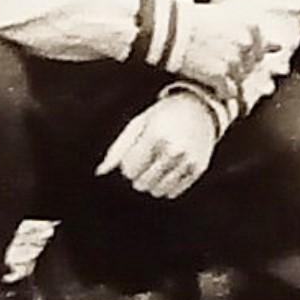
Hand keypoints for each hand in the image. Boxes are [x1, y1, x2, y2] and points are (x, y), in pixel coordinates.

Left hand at [99, 85, 222, 198]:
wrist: (199, 107)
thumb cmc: (163, 114)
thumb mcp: (138, 124)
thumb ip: (118, 149)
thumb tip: (100, 172)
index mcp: (155, 136)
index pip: (129, 170)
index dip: (127, 165)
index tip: (134, 154)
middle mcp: (174, 150)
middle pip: (142, 184)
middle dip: (138, 176)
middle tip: (145, 161)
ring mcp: (188, 161)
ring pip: (157, 191)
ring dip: (152, 182)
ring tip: (156, 165)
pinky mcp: (198, 169)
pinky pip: (173, 192)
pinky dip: (167, 186)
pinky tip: (169, 169)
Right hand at [167, 1, 272, 92]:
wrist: (169, 29)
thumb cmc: (194, 21)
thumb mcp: (226, 17)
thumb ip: (252, 33)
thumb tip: (281, 47)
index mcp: (250, 26)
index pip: (261, 51)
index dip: (244, 54)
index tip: (228, 52)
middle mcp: (247, 43)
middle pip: (250, 67)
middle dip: (236, 67)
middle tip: (214, 60)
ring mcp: (235, 60)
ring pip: (239, 81)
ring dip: (226, 79)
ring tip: (208, 68)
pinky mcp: (220, 76)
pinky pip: (229, 92)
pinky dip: (219, 91)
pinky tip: (208, 83)